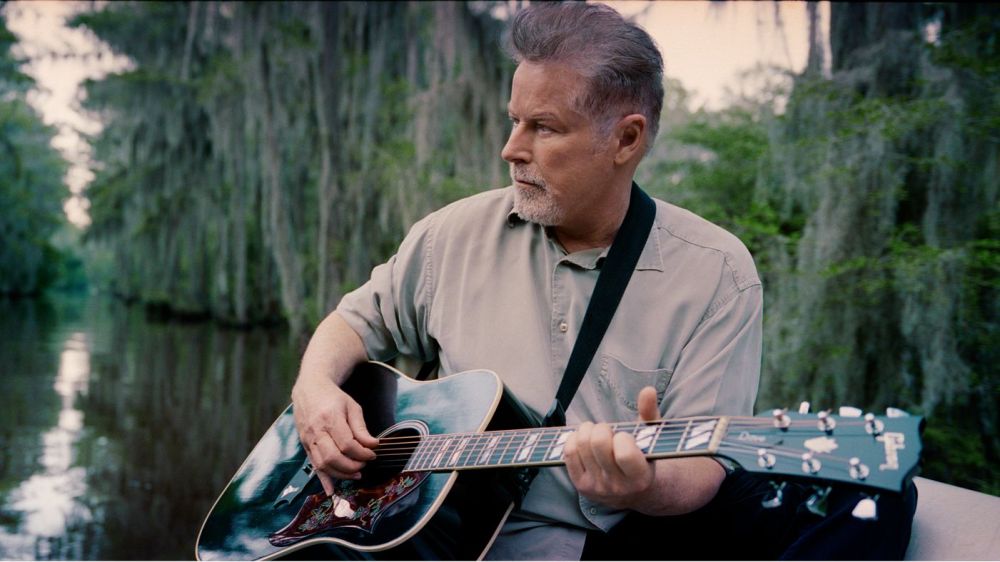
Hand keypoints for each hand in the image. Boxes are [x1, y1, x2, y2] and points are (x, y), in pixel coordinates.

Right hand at [292, 378, 378, 494]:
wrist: (309, 390)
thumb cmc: (333, 397)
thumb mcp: (352, 406)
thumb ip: (361, 428)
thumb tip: (373, 445)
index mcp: (330, 418)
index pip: (347, 444)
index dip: (362, 453)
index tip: (373, 454)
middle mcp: (316, 431)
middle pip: (333, 457)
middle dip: (351, 466)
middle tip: (364, 465)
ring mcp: (308, 439)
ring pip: (322, 464)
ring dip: (341, 474)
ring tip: (356, 474)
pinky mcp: (305, 446)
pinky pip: (313, 466)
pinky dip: (323, 480)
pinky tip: (331, 491)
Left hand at [563, 386, 658, 509]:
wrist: (635, 493)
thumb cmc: (644, 458)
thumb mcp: (651, 437)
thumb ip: (650, 413)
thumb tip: (648, 390)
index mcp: (640, 476)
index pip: (624, 454)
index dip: (622, 437)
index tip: (625, 436)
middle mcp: (618, 486)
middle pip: (598, 444)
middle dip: (602, 428)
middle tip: (607, 430)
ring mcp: (598, 487)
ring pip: (581, 446)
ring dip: (586, 430)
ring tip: (595, 432)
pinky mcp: (582, 485)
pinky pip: (568, 454)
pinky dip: (573, 439)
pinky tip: (584, 438)